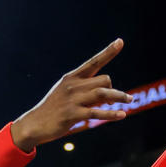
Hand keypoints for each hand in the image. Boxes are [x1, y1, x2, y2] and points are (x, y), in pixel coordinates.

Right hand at [10, 40, 132, 150]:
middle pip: (104, 79)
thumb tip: (108, 93)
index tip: (120, 42)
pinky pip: (97, 112)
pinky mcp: (73, 114)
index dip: (108, 52)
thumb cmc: (53, 109)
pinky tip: (122, 115)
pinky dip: (111, 114)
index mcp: (71, 77)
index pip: (93, 62)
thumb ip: (84, 89)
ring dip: (119, 96)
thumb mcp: (65, 93)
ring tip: (130, 100)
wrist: (35, 124)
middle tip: (115, 100)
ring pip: (103, 93)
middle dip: (114, 89)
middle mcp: (73, 85)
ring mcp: (72, 99)